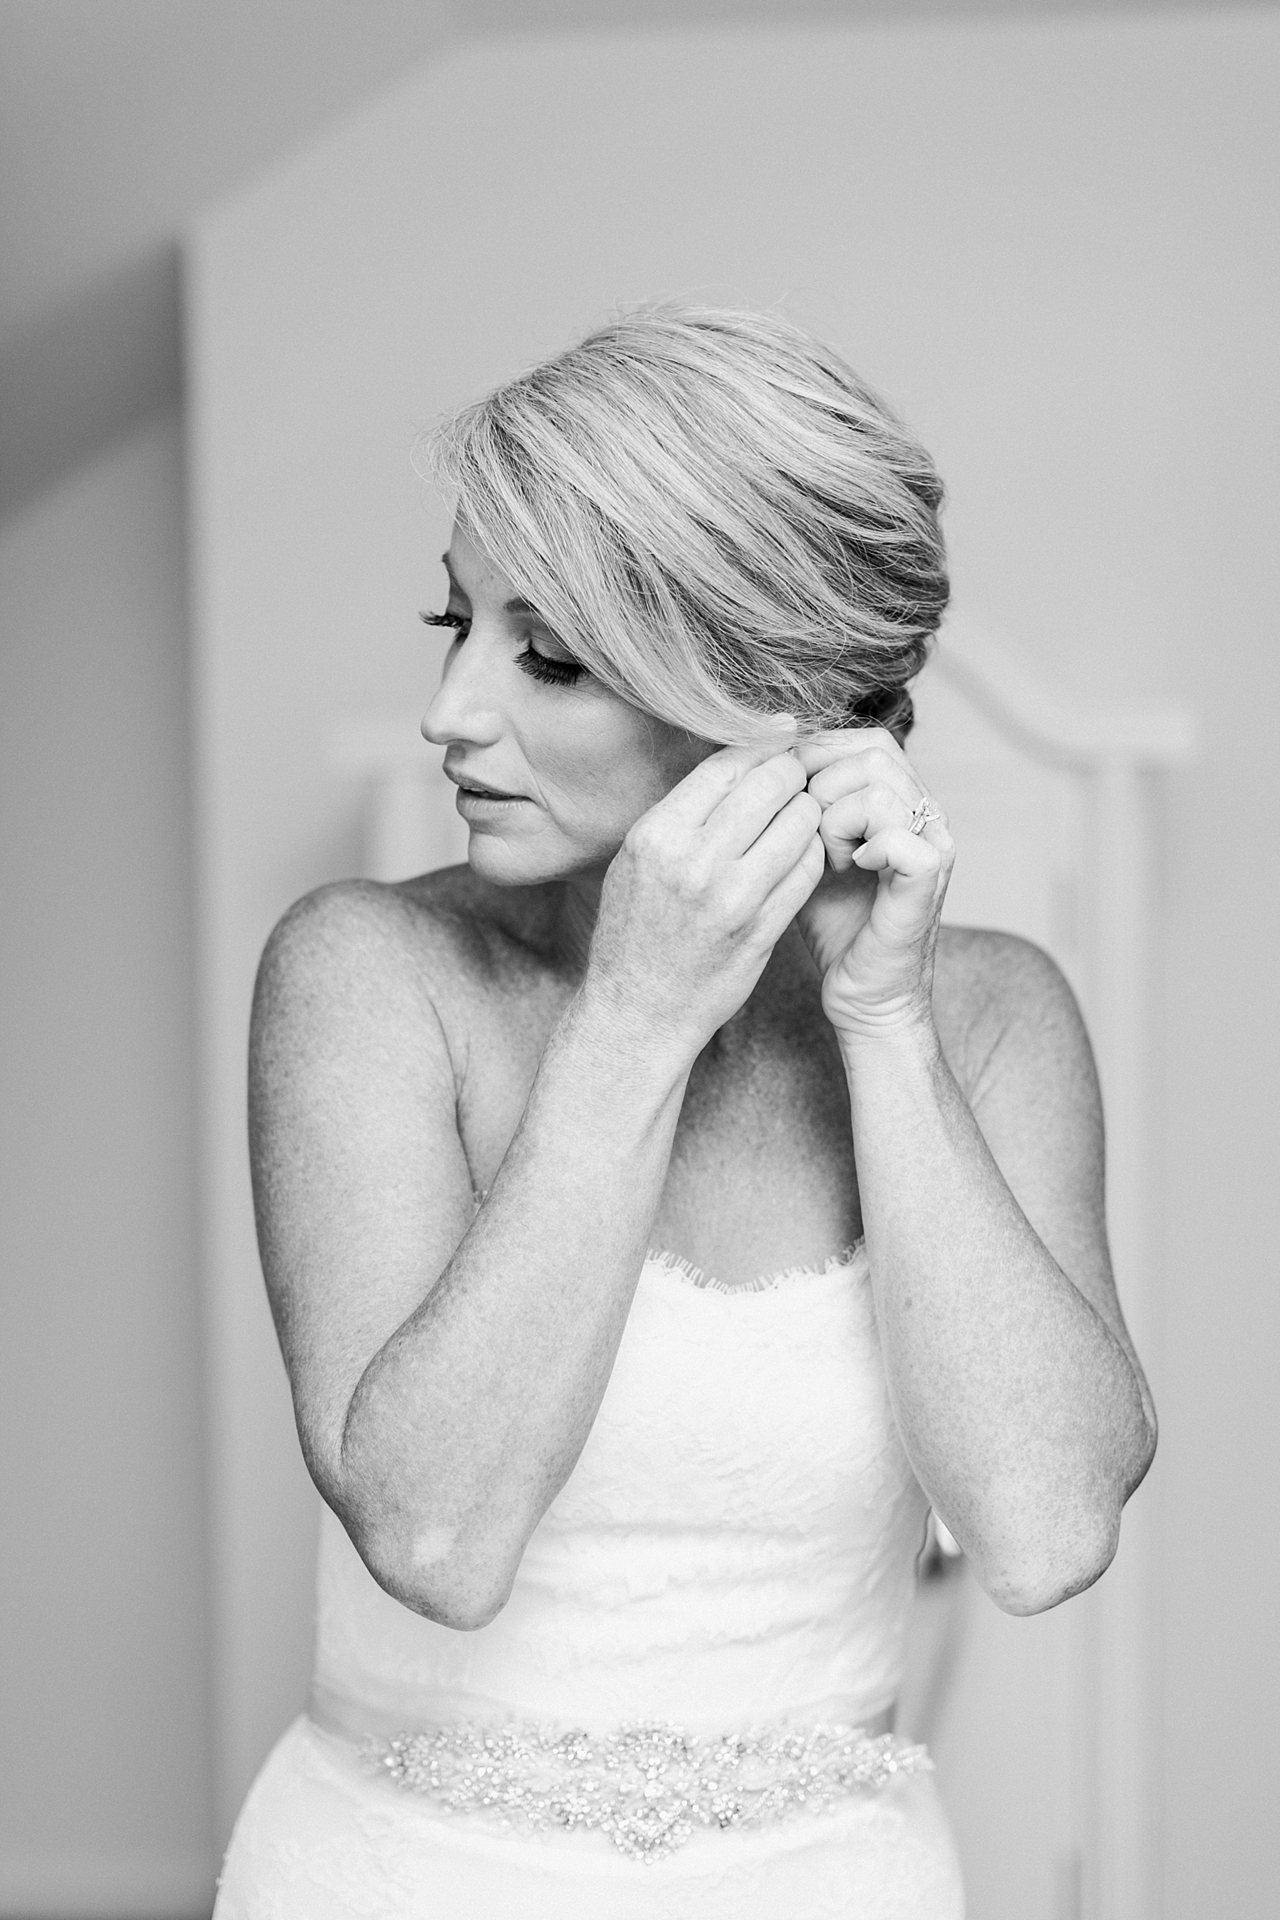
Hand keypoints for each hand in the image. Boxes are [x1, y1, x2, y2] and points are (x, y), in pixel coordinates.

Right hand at [586, 735, 825, 1059]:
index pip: (728, 763)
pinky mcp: (763, 929)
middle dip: (793, 773)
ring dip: (808, 813)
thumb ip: (684, 811)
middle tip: (798, 779)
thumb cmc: (637, 929)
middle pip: (773, 782)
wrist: (639, 1011)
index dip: (763, 746)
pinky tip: (802, 856)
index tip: (780, 743)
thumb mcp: (638, 859)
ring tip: (800, 819)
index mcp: (658, 835)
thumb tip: (739, 757)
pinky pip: (809, 869)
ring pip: (801, 821)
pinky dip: (813, 854)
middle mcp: (694, 862)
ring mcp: (733, 898)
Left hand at [792, 728, 953, 1045]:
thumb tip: (763, 754)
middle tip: (808, 836)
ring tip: (829, 859)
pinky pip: (892, 833)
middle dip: (822, 787)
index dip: (819, 755)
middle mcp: (928, 812)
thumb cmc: (834, 924)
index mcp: (904, 799)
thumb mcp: (808, 848)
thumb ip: (800, 803)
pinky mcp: (932, 875)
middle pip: (873, 752)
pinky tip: (848, 873)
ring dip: (835, 819)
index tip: (787, 797)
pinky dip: (857, 847)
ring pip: (878, 787)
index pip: (867, 738)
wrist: (865, 994)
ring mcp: (936, 840)